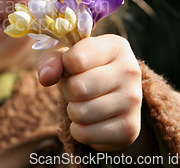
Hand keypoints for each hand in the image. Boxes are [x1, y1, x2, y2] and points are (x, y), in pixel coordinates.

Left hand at [37, 34, 142, 152]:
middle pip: (78, 88)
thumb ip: (51, 61)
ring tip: (83, 103)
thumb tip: (46, 77)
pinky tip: (91, 120)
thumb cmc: (82, 70)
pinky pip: (85, 134)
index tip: (70, 67)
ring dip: (72, 111)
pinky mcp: (130, 128)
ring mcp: (134, 101)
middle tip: (75, 89)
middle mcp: (131, 71)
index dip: (64, 67)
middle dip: (67, 91)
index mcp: (116, 46)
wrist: (108, 96)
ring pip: (80, 113)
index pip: (76, 59)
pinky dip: (79, 130)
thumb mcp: (64, 58)